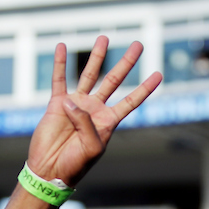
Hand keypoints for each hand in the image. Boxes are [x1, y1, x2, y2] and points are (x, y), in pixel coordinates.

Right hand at [27, 36, 161, 186]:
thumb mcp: (91, 147)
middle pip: (114, 80)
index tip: (158, 74)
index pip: (131, 101)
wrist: (50, 170)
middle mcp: (94, 110)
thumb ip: (87, 122)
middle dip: (126, 63)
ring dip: (97, 56)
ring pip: (89, 74)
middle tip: (138, 45)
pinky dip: (60, 63)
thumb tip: (72, 100)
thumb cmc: (75, 164)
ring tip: (104, 38)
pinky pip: (59, 79)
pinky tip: (62, 47)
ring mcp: (76, 105)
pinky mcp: (57, 104)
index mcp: (108, 122)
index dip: (145, 88)